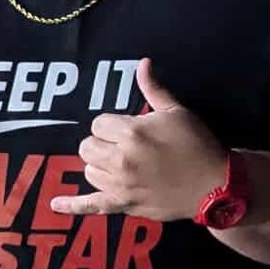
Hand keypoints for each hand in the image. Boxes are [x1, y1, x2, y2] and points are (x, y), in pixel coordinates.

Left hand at [51, 59, 227, 220]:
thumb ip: (153, 88)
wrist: (214, 185)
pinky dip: (72, 205)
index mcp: (133, 132)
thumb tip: (142, 63)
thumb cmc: (198, 145)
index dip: (112, 125)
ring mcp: (120, 185)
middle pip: (88, 146)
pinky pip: (90, 206)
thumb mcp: (177, 112)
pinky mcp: (124, 205)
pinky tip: (55, 204)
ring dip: (100, 165)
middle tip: (124, 145)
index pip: (98, 124)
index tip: (129, 129)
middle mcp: (121, 159)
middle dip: (102, 143)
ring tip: (121, 164)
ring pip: (89, 170)